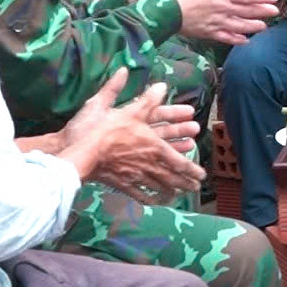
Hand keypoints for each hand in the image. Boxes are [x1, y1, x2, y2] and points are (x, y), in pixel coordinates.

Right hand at [58, 71, 205, 203]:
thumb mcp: (128, 110)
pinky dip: (149, 199)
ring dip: (171, 190)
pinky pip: (139, 194)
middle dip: (186, 182)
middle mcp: (148, 164)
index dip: (191, 169)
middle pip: (172, 177)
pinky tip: (154, 202)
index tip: (201, 175)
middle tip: (195, 187)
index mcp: (154, 147)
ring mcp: (135, 176)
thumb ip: (146, 99)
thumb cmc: (106, 131)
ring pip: (158, 186)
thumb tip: (161, 85)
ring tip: (180, 194)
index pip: (178, 161)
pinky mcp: (122, 183)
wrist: (84, 153)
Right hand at [160, 0, 281, 43]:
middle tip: (276, 12)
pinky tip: (245, 40)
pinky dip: (237, 40)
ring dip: (253, 26)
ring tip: (264, 26)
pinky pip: (226, 37)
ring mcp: (216, 22)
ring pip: (239, 26)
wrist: (163, 9)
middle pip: (247, 11)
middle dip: (263, 11)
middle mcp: (222, 8)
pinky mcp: (207, 32)